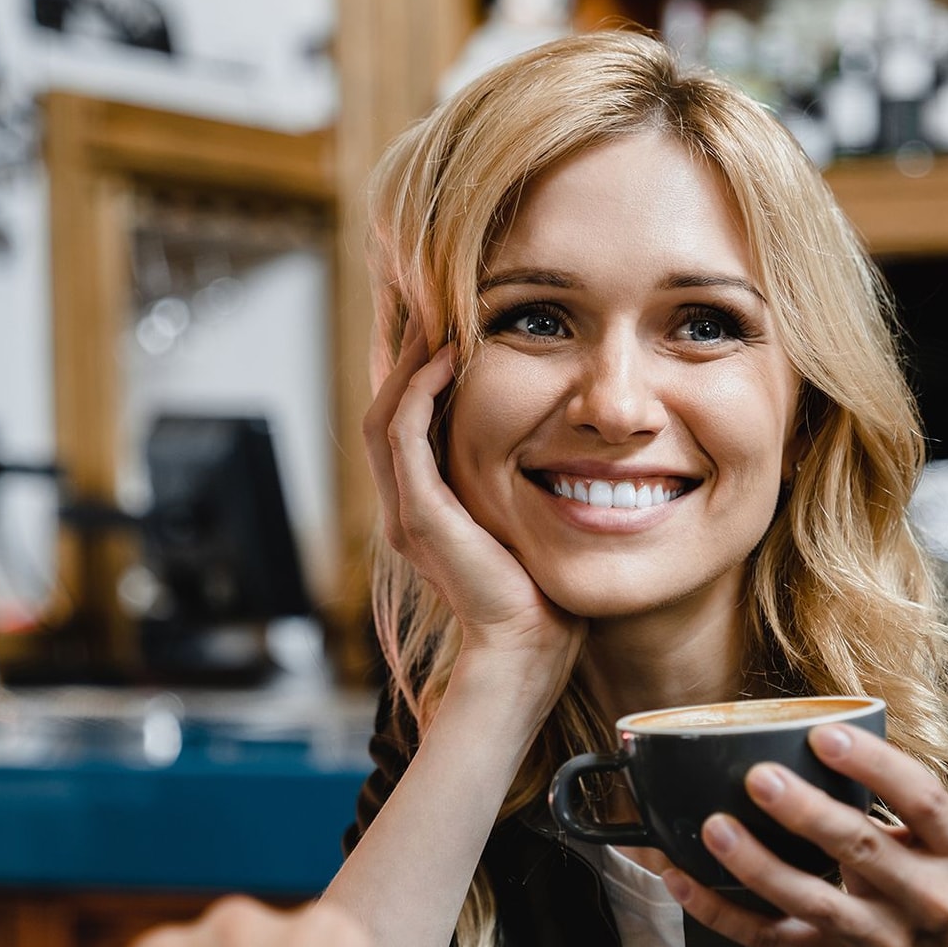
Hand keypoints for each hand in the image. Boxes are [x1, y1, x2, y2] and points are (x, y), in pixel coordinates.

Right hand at [364, 322, 584, 670]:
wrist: (528, 647)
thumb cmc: (540, 594)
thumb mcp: (528, 523)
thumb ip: (524, 486)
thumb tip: (563, 446)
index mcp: (427, 507)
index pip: (407, 422)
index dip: (417, 371)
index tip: (443, 323)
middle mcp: (406, 506)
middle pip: (384, 407)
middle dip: (401, 353)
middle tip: (422, 299)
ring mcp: (408, 511)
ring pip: (385, 414)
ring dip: (405, 361)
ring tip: (430, 315)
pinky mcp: (421, 516)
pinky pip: (404, 438)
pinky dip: (419, 393)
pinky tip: (444, 359)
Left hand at [664, 725, 947, 946]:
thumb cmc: (935, 906)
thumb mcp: (940, 853)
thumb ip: (892, 810)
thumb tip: (811, 748)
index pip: (922, 799)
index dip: (875, 764)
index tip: (826, 735)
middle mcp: (925, 898)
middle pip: (862, 848)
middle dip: (807, 811)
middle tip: (760, 777)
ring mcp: (878, 941)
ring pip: (812, 901)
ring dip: (758, 864)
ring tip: (717, 828)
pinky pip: (769, 938)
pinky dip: (722, 912)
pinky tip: (684, 881)